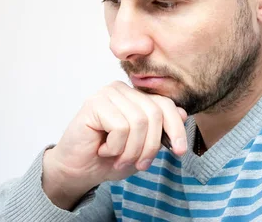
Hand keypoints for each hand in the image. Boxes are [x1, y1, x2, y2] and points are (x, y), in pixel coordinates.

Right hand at [42, 81, 187, 208]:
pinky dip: (115, 147)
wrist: (78, 171)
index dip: (176, 128)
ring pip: (139, 122)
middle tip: (139, 164)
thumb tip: (183, 113)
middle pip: (154, 114)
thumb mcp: (142, 147)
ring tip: (118, 159)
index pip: (166, 105)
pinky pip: (120, 127)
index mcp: (135, 97)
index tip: (179, 151)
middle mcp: (122, 90)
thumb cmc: (109, 158)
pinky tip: (103, 149)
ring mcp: (108, 94)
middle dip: (150, 146)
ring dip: (131, 150)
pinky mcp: (94, 103)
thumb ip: (160, 129)